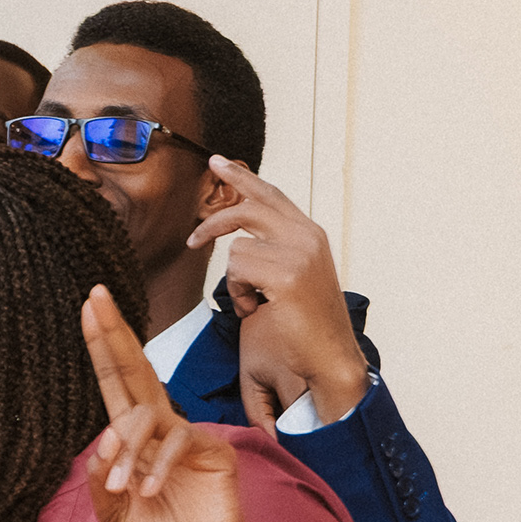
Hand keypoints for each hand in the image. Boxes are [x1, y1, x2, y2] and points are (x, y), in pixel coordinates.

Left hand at [78, 285, 250, 521]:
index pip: (115, 382)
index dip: (103, 345)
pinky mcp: (215, 451)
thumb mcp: (113, 513)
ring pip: (147, 415)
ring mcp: (189, 437)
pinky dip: (157, 466)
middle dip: (114, 334)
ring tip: (123, 490)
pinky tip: (147, 491)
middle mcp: (160, 429)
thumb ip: (100, 479)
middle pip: (136, 370)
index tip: (88, 306)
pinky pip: (179, 441)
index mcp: (132, 439)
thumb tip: (103, 438)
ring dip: (127, 450)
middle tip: (96, 295)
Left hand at [186, 161, 367, 428]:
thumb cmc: (301, 329)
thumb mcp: (285, 280)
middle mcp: (307, 236)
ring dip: (235, 283)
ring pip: (236, 248)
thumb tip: (237, 241)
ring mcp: (300, 251)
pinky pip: (237, 270)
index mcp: (309, 235)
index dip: (242, 179)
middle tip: (191, 240)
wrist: (329, 359)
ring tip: (255, 305)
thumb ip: (269, 254)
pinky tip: (257, 310)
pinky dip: (237, 294)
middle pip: (249, 206)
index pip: (271, 196)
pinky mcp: (288, 273)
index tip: (217, 162)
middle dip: (214, 221)